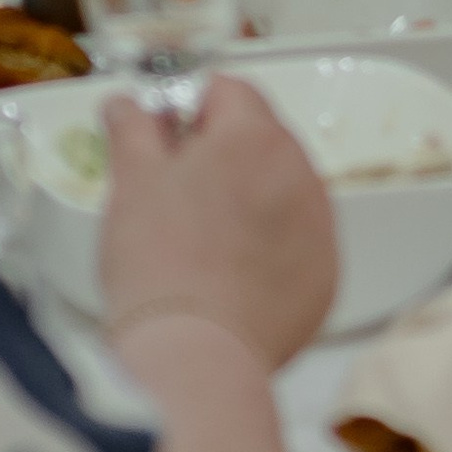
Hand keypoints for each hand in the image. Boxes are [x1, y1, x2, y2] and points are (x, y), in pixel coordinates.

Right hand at [100, 75, 338, 374]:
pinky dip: (270, 251)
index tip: (165, 144)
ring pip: (281, 191)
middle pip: (260, 140)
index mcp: (255, 137)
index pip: (227, 91)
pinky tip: (230, 277)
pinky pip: (297, 244)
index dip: (189, 113)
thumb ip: (133, 129)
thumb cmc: (158, 269)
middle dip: (222, 158)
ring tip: (201, 244)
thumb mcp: (131, 183)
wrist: (192, 361)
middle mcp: (301, 173)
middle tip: (176, 200)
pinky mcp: (325, 277)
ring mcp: (320, 227)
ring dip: (249, 202)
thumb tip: (126, 105)